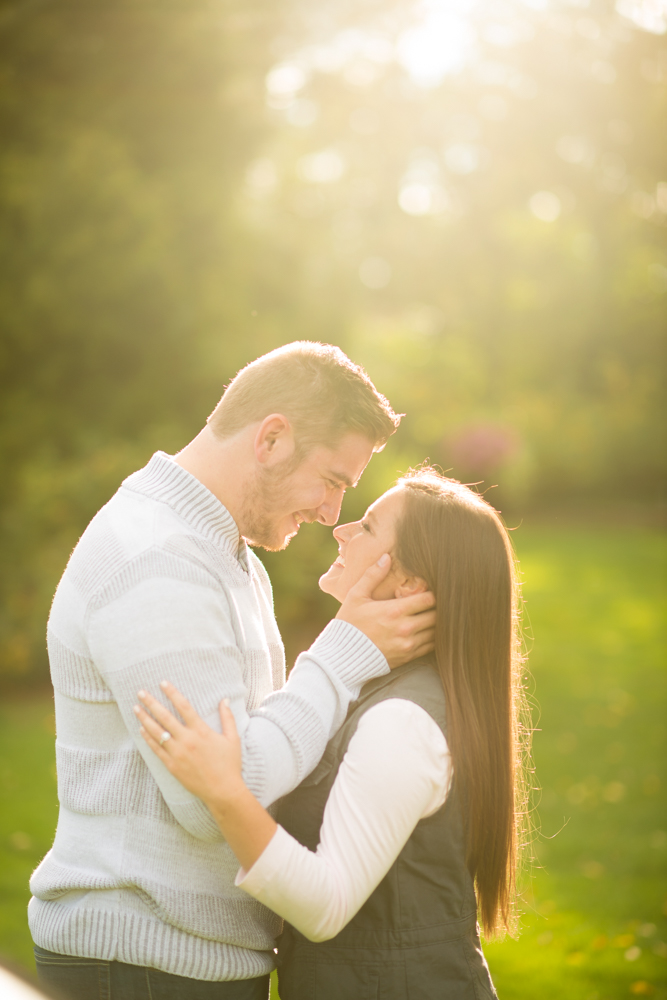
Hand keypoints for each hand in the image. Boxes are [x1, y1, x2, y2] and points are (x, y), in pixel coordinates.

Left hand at [134, 682, 243, 808]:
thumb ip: (227, 717)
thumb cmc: (230, 764)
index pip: (183, 707)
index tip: (162, 683)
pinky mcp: (172, 766)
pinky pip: (156, 750)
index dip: (172, 693)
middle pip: (165, 717)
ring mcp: (177, 753)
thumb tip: (225, 699)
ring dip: (145, 719)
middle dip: (151, 703)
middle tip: (141, 692)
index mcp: (201, 731)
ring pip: (157, 732)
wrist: (223, 791)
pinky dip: (148, 739)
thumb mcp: (233, 739)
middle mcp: (187, 740)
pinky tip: (141, 730)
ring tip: (136, 708)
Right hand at [335, 555, 436, 668]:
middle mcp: (405, 628)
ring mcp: (408, 644)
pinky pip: (430, 647)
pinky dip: (432, 638)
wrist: (342, 657)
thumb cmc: (349, 624)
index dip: (432, 593)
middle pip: (437, 615)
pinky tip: (427, 630)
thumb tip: (386, 557)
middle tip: (433, 603)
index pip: (429, 599)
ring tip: (432, 615)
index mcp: (395, 611)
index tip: (429, 590)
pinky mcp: (408, 657)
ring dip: (436, 623)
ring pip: (436, 632)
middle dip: (437, 608)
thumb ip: (372, 575)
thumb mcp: (356, 596)